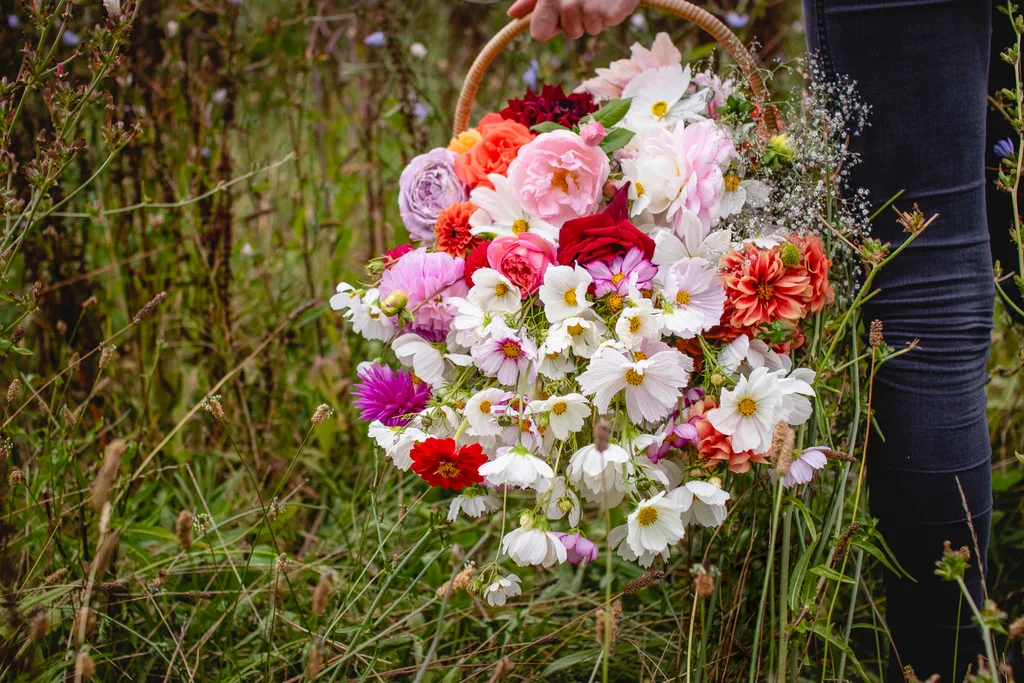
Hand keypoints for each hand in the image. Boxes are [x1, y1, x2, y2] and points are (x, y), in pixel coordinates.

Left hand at [508, 0, 639, 41]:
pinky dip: (612, 12)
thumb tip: (513, 14)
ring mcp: (589, 10)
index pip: (539, 34)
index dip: (550, 27)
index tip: (559, 16)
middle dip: (578, 21)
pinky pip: (608, 24)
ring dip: (596, 16)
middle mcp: (568, 4)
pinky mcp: (610, 14)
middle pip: (570, 32)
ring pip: (590, 29)